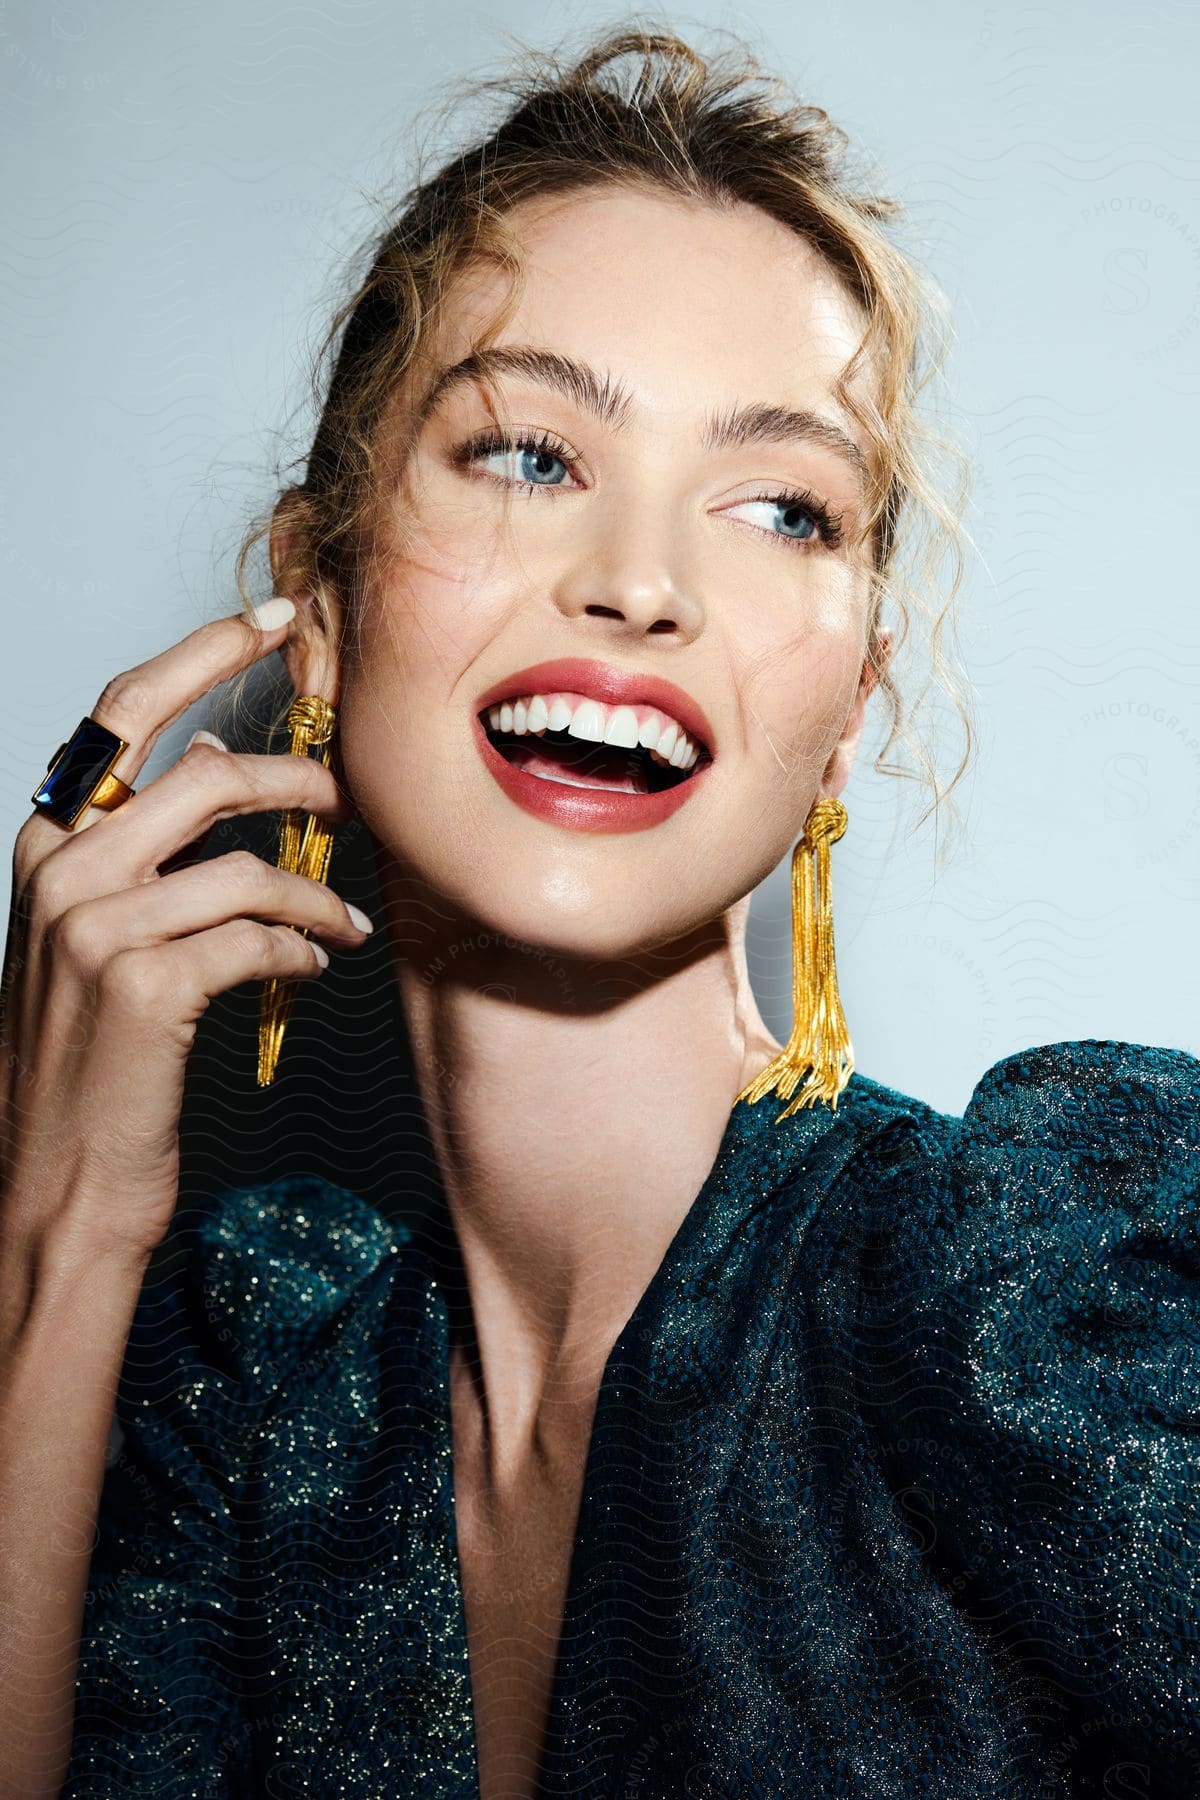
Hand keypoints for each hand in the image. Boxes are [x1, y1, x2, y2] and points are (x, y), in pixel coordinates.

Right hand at [0, 603, 368, 1265]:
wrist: (53, 1182)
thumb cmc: (89, 1059)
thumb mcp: (94, 937)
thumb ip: (145, 855)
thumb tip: (228, 773)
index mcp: (46, 842)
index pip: (123, 713)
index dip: (204, 652)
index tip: (275, 620)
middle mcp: (60, 869)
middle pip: (207, 776)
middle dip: (300, 779)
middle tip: (351, 800)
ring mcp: (96, 926)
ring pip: (247, 864)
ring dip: (317, 893)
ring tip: (345, 924)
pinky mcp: (143, 987)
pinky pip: (259, 937)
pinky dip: (305, 949)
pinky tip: (316, 970)